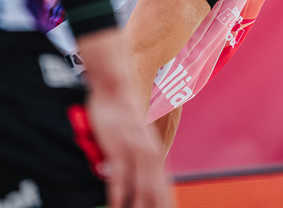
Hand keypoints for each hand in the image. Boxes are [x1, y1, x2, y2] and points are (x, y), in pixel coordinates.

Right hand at [77, 30, 172, 207]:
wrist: (116, 87)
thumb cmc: (123, 112)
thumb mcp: (136, 137)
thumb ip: (138, 156)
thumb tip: (135, 175)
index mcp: (155, 153)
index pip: (164, 187)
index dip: (166, 203)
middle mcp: (149, 154)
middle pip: (155, 191)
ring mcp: (134, 151)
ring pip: (141, 187)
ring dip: (139, 207)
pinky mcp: (118, 148)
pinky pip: (120, 177)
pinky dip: (119, 195)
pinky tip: (117, 207)